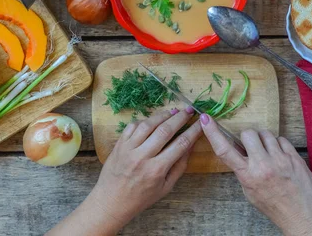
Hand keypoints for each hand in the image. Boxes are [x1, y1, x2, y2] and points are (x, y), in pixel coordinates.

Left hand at [48, 108, 201, 235]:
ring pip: (148, 124)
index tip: (200, 122)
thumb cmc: (142, 197)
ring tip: (173, 111)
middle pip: (165, 130)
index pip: (180, 144)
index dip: (193, 131)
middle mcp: (143, 156)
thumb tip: (191, 145)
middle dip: (180, 118)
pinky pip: (132, 126)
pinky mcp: (119, 144)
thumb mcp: (166, 187)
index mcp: (157, 169)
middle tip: (189, 110)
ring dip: (163, 115)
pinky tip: (153, 119)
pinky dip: (144, 120)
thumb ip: (180, 166)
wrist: (111, 201)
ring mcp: (129, 149)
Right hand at [199, 114, 311, 235]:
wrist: (302, 215)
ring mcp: (280, 160)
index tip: (205, 119)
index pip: (225, 150)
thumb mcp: (250, 191)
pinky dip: (279, 145)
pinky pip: (282, 139)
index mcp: (248, 176)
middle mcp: (263, 165)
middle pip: (248, 133)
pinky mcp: (294, 157)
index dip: (213, 133)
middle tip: (252, 147)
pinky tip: (281, 157)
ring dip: (264, 140)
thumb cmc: (274, 205)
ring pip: (266, 134)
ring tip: (269, 154)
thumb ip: (243, 170)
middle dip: (248, 137)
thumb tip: (239, 150)